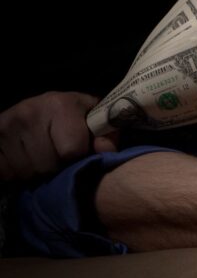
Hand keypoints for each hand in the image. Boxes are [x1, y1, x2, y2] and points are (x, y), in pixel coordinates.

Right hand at [0, 92, 117, 181]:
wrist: (37, 108)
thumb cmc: (71, 116)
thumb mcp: (93, 118)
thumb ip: (105, 134)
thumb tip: (105, 150)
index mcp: (60, 105)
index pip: (71, 151)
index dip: (77, 157)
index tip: (76, 150)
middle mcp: (30, 112)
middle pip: (47, 165)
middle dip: (56, 167)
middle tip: (56, 156)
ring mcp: (6, 125)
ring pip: (26, 171)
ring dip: (35, 172)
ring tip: (40, 157)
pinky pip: (5, 170)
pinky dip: (14, 172)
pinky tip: (22, 159)